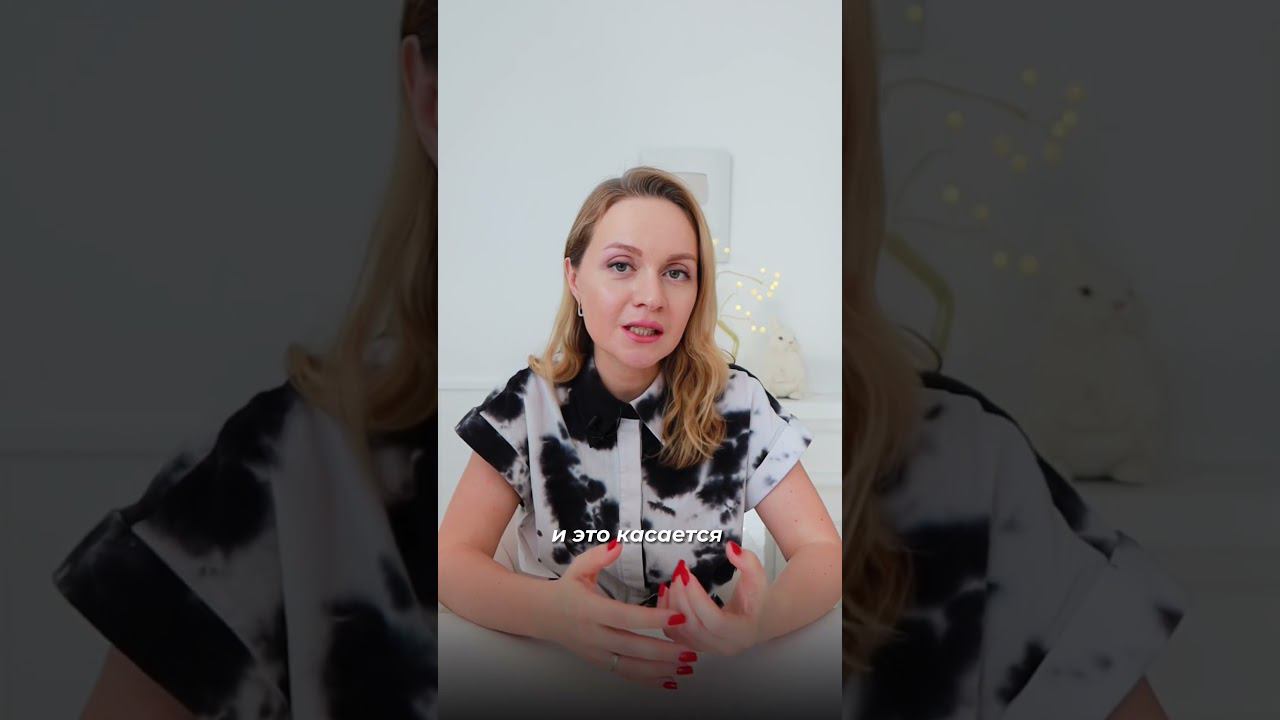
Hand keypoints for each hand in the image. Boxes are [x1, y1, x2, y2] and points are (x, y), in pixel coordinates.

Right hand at [545, 538, 698, 688]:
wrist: (542, 615)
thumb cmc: (566, 589)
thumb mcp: (578, 568)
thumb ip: (598, 556)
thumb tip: (618, 544)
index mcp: (590, 610)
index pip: (624, 617)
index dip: (652, 619)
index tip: (678, 617)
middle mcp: (593, 635)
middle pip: (632, 647)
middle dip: (663, 651)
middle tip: (691, 651)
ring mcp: (596, 652)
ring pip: (631, 666)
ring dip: (660, 669)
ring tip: (686, 667)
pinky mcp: (600, 662)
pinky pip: (625, 673)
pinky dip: (648, 680)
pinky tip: (668, 680)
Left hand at [658, 541, 767, 655]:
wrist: (758, 618)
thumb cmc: (757, 599)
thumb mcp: (758, 578)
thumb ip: (748, 562)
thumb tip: (730, 548)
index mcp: (742, 632)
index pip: (715, 621)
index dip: (697, 598)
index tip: (687, 574)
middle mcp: (724, 645)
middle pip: (694, 627)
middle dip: (681, 597)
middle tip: (679, 572)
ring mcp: (708, 648)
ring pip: (681, 631)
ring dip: (671, 605)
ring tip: (673, 580)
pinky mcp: (696, 644)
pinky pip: (674, 633)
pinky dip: (666, 614)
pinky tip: (666, 593)